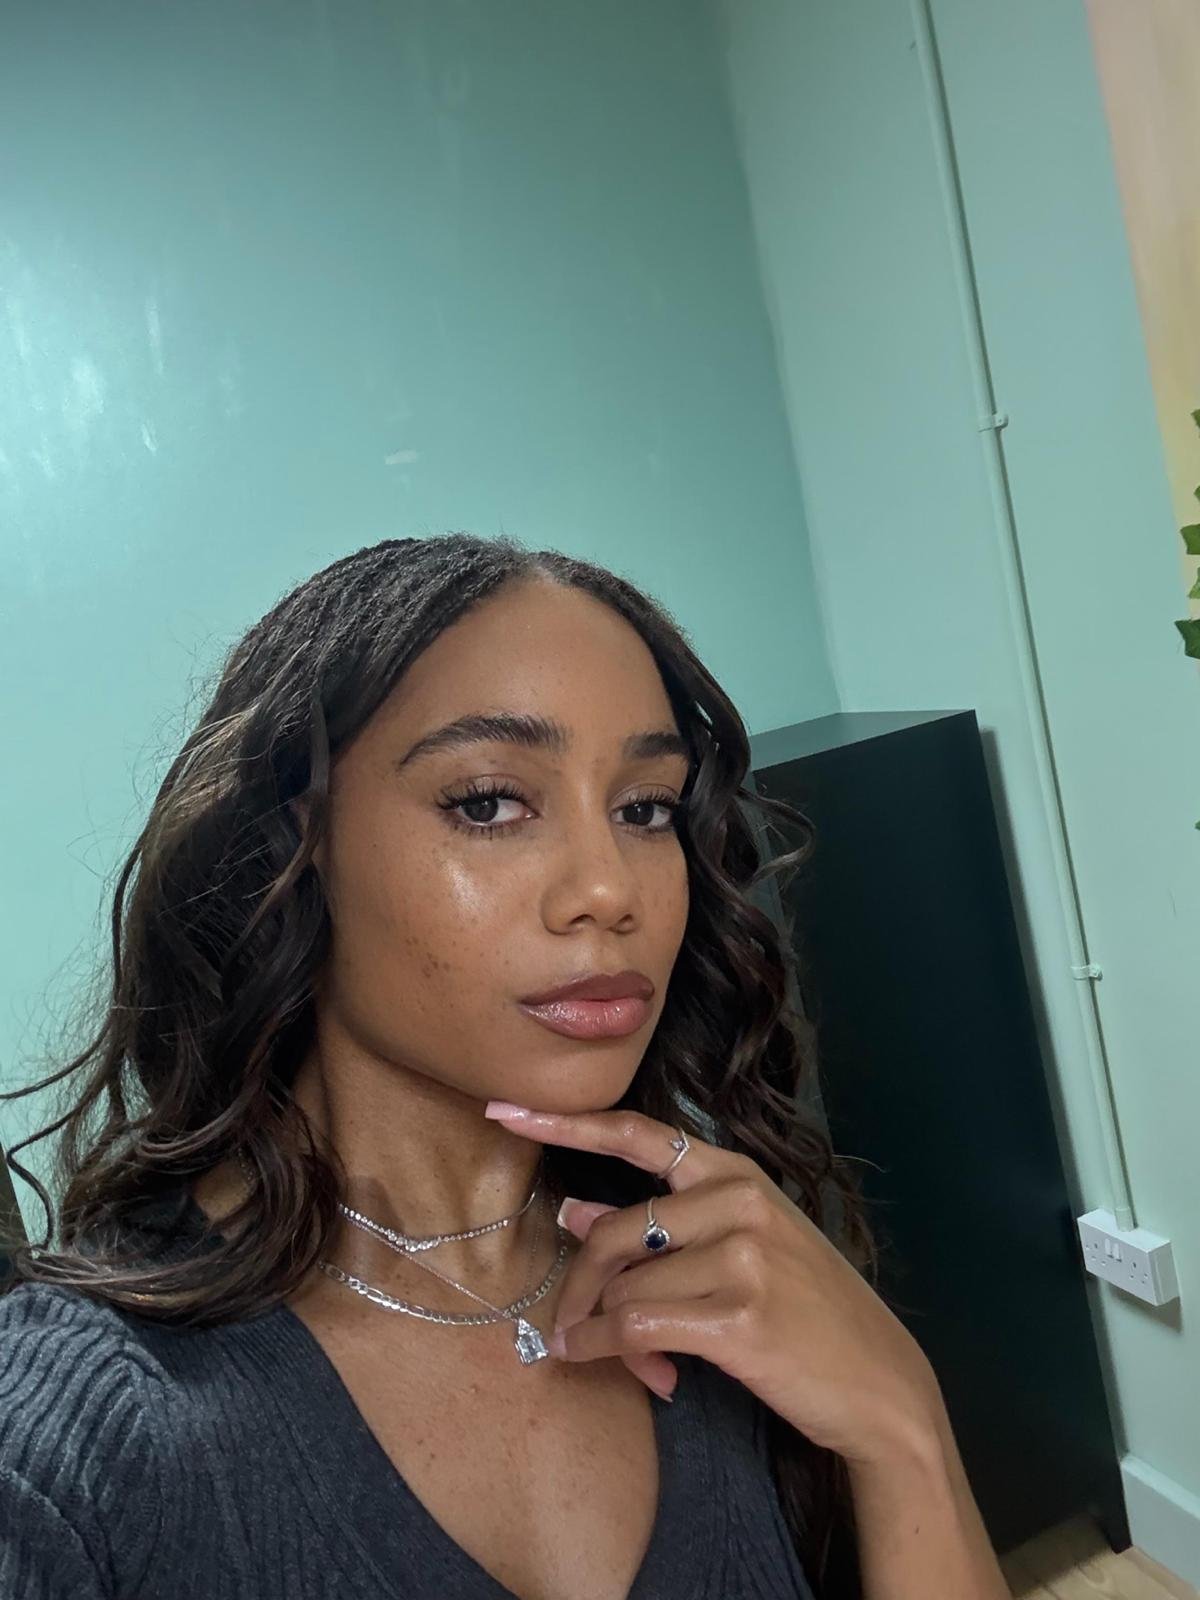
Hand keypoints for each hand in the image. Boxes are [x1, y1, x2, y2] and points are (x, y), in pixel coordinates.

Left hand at [484, 1100, 942, 1467]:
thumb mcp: (741, 1252)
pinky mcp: (738, 1314)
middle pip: (612, 1233)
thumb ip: (660, 1228)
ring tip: (636, 1365)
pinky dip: (612, 1354)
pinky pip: (634, 1328)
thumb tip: (569, 1213)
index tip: (503, 1110)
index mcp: (736, 1175)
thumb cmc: (806, 1314)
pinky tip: (638, 1375)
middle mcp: (737, 1201)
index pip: (636, 1135)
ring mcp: (741, 1255)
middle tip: (572, 1330)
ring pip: (622, 1288)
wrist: (879, 1383)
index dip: (565, 1123)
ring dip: (608, 1337)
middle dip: (582, 1288)